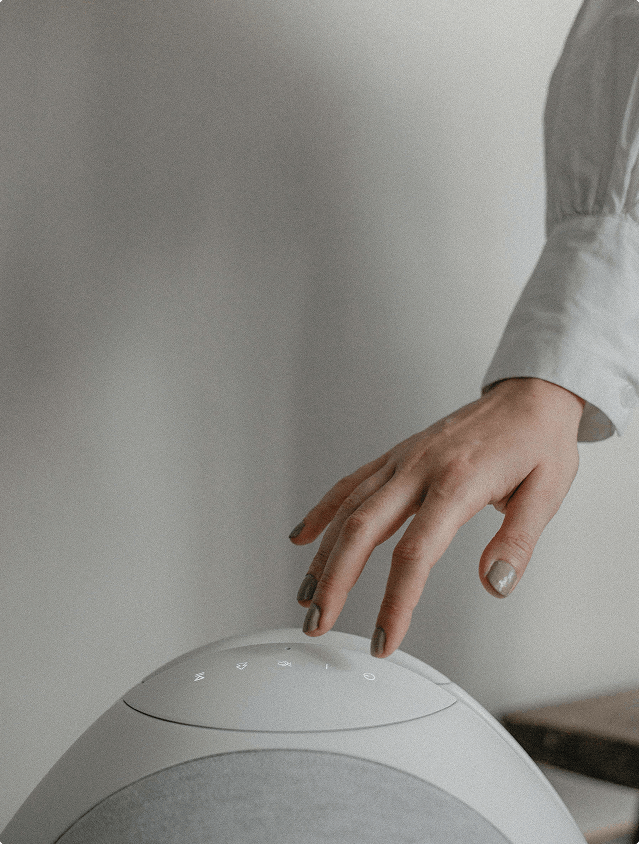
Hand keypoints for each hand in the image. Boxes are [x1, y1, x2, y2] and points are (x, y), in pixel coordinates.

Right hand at [290, 377, 584, 657]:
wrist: (529, 396)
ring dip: (322, 554)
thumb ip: (517, 541)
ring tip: (306, 594)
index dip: (394, 602)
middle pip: (362, 530)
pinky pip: (351, 483)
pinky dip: (323, 510)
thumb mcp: (547, 493)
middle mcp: (420, 469)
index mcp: (458, 483)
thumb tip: (495, 584)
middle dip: (334, 581)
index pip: (415, 553)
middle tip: (318, 622)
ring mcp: (404, 460)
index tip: (384, 638)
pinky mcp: (398, 455)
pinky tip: (304, 536)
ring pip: (348, 508)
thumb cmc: (539, 441)